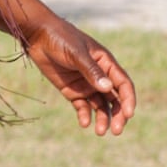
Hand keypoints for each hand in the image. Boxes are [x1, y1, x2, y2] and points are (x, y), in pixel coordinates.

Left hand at [23, 16, 136, 135]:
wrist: (37, 35)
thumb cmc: (60, 38)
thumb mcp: (76, 53)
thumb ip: (91, 70)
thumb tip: (109, 89)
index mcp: (105, 63)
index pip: (123, 84)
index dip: (128, 99)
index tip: (128, 114)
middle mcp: (99, 76)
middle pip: (115, 99)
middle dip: (118, 115)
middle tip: (116, 130)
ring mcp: (86, 84)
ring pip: (100, 106)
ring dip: (102, 119)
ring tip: (99, 131)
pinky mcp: (72, 91)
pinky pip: (82, 107)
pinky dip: (84, 115)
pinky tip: (84, 123)